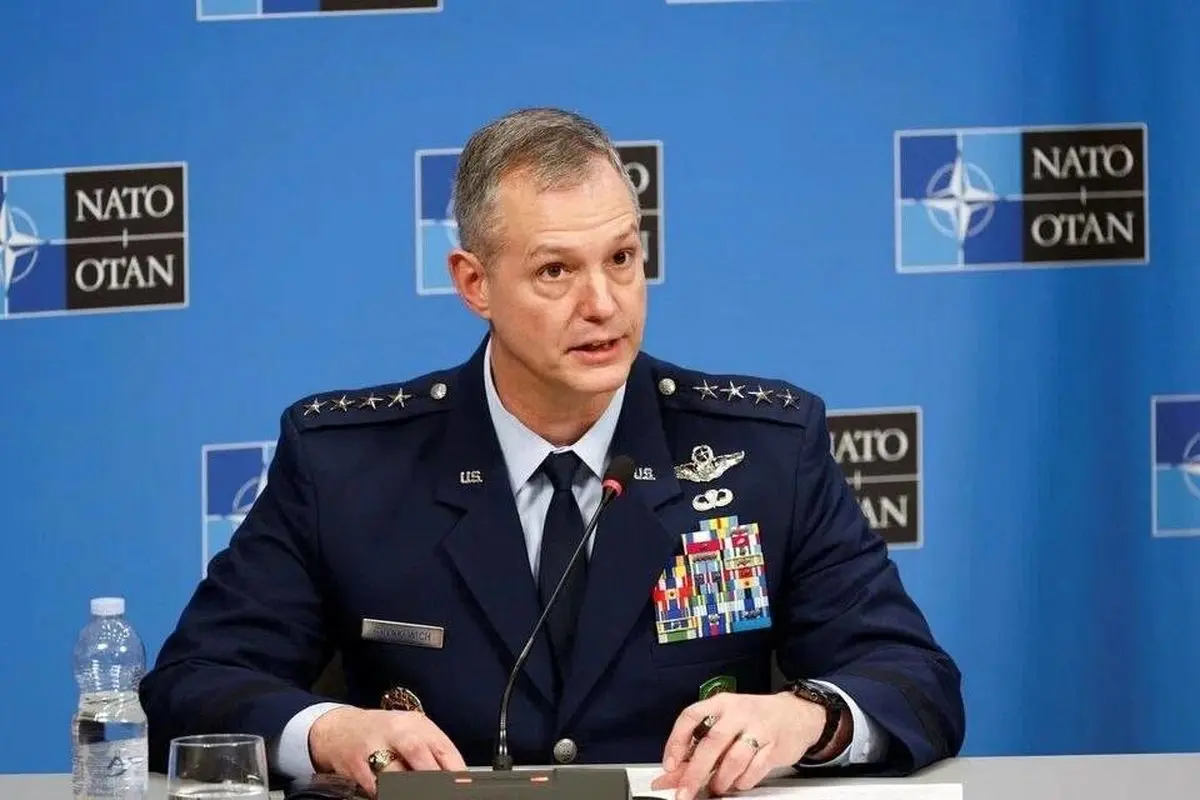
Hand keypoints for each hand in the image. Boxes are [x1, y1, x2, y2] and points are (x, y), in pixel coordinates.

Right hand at [308, 706, 467, 795]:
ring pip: (395, 774)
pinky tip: (389, 792)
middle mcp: (397, 731)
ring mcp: (374, 746)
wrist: (341, 729)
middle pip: (419, 755)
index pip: (443, 748)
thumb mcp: (412, 733)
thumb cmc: (385, 734)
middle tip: (440, 792)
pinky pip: (375, 786)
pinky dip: (384, 793)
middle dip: (433, 780)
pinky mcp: (356, 763)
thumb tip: (459, 779)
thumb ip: (434, 753)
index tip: (462, 787)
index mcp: (418, 724)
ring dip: (407, 788)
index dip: (456, 772)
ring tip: (411, 791)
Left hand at [650, 691, 834, 799]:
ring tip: (717, 787)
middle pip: (711, 742)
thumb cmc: (755, 719)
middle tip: (684, 792)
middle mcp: (738, 713)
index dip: (676, 741)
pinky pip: (754, 769)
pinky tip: (738, 782)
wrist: (798, 713)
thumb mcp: (727, 723)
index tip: (670, 765)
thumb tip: (671, 775)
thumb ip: (700, 747)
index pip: (691, 716)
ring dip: (721, 779)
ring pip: (733, 758)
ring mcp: (758, 729)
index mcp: (721, 703)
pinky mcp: (775, 746)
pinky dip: (742, 781)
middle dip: (695, 772)